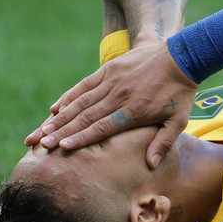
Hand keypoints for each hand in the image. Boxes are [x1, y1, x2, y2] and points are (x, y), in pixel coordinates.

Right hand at [30, 43, 198, 167]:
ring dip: (60, 117)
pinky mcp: (109, 70)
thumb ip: (163, 142)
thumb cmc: (180, 93)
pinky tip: (55, 108)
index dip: (81, 138)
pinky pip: (84, 85)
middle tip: (41, 144)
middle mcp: (119, 96)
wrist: (182, 56)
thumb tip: (151, 165)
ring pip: (80, 102)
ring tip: (41, 131)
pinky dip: (69, 97)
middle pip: (85, 117)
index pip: (102, 127)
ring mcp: (112, 81)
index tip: (62, 148)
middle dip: (61, 132)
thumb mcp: (179, 120)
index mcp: (134, 111)